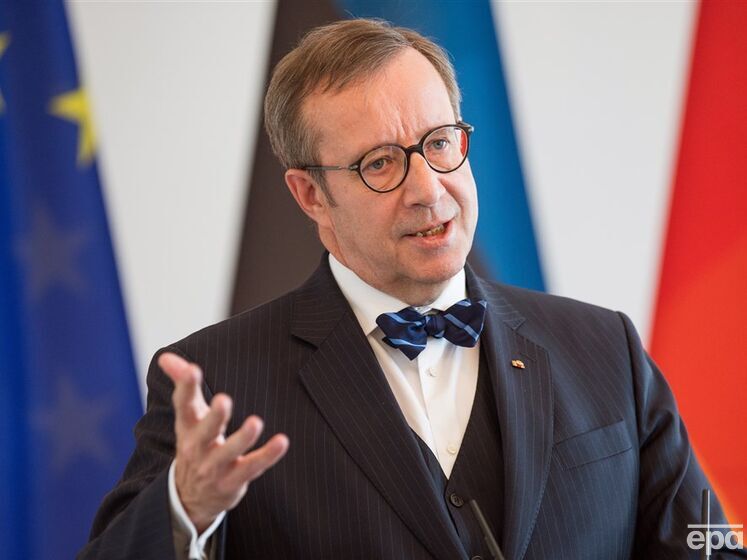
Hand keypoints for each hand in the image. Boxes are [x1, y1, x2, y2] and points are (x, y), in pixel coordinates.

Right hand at [159, 352, 288, 532]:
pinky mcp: (234, 480)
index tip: (192, 370)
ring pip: (229, 452)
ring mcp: (215, 466)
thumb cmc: (196, 443)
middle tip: (223, 400)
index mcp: (188, 426)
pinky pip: (252, 467)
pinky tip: (282, 441)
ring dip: (243, 438)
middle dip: (214, 416)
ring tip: (256, 422)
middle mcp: (198, 447)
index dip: (186, 387)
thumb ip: (183, 384)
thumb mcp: (188, 416)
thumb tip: (165, 356)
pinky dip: (267, 455)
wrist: (190, 497)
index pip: (184, 404)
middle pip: (206, 430)